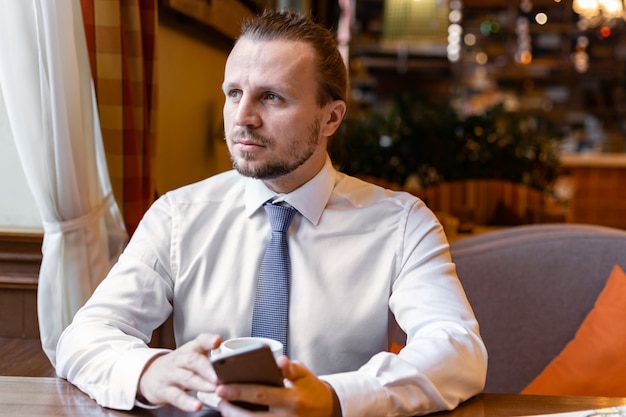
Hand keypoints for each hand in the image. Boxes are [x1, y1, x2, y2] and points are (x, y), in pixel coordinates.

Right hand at [137, 333, 221, 411]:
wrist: (148, 375)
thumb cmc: (178, 366)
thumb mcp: (191, 356)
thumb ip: (210, 357)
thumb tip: (236, 362)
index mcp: (189, 350)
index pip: (199, 341)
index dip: (208, 340)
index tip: (217, 341)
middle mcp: (179, 360)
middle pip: (193, 360)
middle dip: (208, 368)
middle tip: (220, 376)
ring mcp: (171, 375)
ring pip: (186, 378)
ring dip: (201, 384)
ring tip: (214, 389)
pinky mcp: (164, 391)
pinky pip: (176, 397)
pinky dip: (187, 402)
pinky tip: (197, 406)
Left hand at [216, 356, 338, 415]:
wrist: (328, 410)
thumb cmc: (312, 390)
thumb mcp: (305, 375)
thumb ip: (290, 368)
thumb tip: (279, 360)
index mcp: (292, 399)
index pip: (261, 395)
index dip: (240, 391)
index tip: (222, 387)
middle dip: (232, 409)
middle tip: (219, 400)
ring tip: (224, 408)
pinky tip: (237, 416)